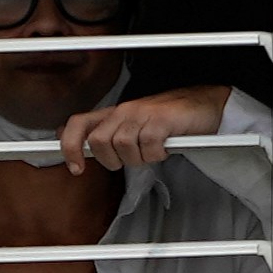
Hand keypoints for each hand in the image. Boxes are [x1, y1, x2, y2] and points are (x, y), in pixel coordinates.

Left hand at [59, 82, 232, 172]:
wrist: (202, 104)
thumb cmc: (168, 119)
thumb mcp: (135, 127)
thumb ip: (111, 135)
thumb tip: (84, 149)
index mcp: (114, 114)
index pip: (78, 124)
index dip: (70, 146)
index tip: (75, 168)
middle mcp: (124, 111)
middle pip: (99, 142)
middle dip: (112, 160)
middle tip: (132, 159)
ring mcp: (142, 113)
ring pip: (122, 146)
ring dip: (138, 158)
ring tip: (152, 151)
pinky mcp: (161, 119)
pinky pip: (148, 146)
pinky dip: (156, 154)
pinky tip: (165, 147)